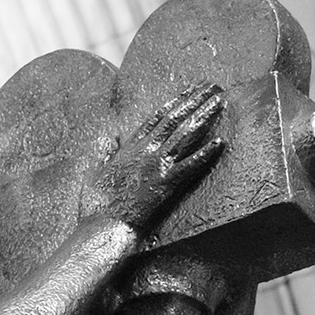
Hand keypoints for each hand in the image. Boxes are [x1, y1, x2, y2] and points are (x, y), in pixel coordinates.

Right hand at [82, 84, 225, 233]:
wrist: (102, 227)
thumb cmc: (96, 206)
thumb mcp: (94, 172)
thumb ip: (103, 152)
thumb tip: (108, 136)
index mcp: (130, 148)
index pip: (157, 118)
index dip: (176, 102)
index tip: (190, 90)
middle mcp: (145, 151)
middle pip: (175, 120)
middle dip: (195, 101)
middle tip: (214, 87)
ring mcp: (157, 166)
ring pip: (185, 135)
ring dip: (204, 116)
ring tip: (220, 102)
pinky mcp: (166, 184)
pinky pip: (190, 166)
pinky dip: (205, 154)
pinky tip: (220, 142)